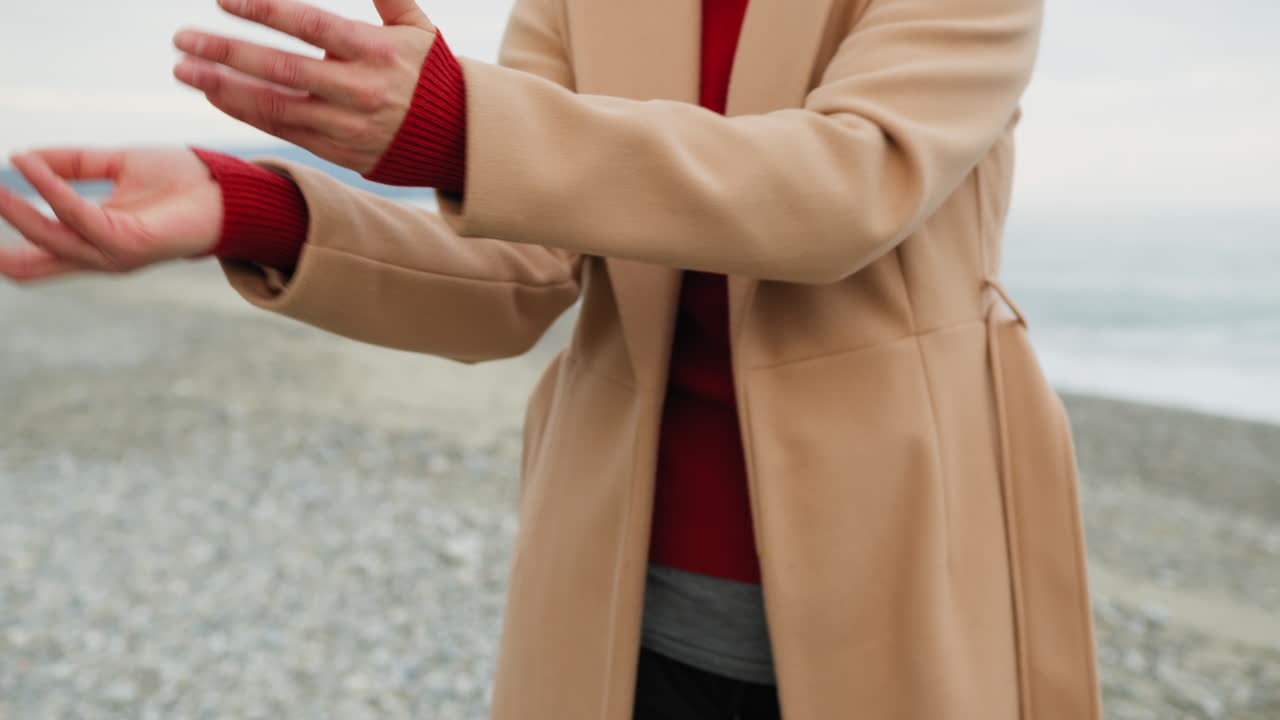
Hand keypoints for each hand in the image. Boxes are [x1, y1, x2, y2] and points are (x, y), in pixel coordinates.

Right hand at [0, 148, 221, 282]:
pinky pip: (78, 215)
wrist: (226, 189)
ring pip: (48, 238)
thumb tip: (21, 158)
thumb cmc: (178, 180)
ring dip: (15, 208)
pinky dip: (50, 190)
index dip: (2, 246)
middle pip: (28, 265)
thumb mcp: (115, 166)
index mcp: (90, 240)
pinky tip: (31, 166)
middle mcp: (97, 255)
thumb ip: (71, 165)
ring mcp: (112, 254)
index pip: (31, 254)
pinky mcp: (130, 244)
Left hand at [173, 0, 436, 174]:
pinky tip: (217, 94)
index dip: (265, 12)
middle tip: (183, 38)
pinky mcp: (340, 151)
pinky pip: (284, 131)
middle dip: (228, 52)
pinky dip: (246, 113)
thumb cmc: (431, 74)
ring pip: (276, 106)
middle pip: (282, 69)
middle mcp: (361, 91)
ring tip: (186, 70)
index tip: (224, 0)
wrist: (458, 139)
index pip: (310, 26)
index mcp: (377, 52)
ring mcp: (348, 126)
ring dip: (225, 87)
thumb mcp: (418, 29)